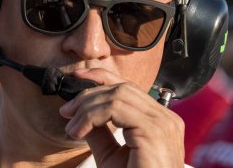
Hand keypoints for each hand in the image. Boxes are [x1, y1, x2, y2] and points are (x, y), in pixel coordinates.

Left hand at [59, 68, 184, 167]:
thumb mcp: (111, 157)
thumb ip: (100, 133)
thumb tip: (82, 116)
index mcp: (158, 120)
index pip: (130, 87)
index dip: (102, 76)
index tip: (78, 78)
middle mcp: (165, 118)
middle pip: (122, 88)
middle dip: (89, 94)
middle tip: (67, 112)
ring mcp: (163, 123)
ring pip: (118, 95)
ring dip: (88, 106)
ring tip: (72, 126)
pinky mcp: (154, 131)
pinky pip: (117, 108)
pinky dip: (92, 115)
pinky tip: (79, 130)